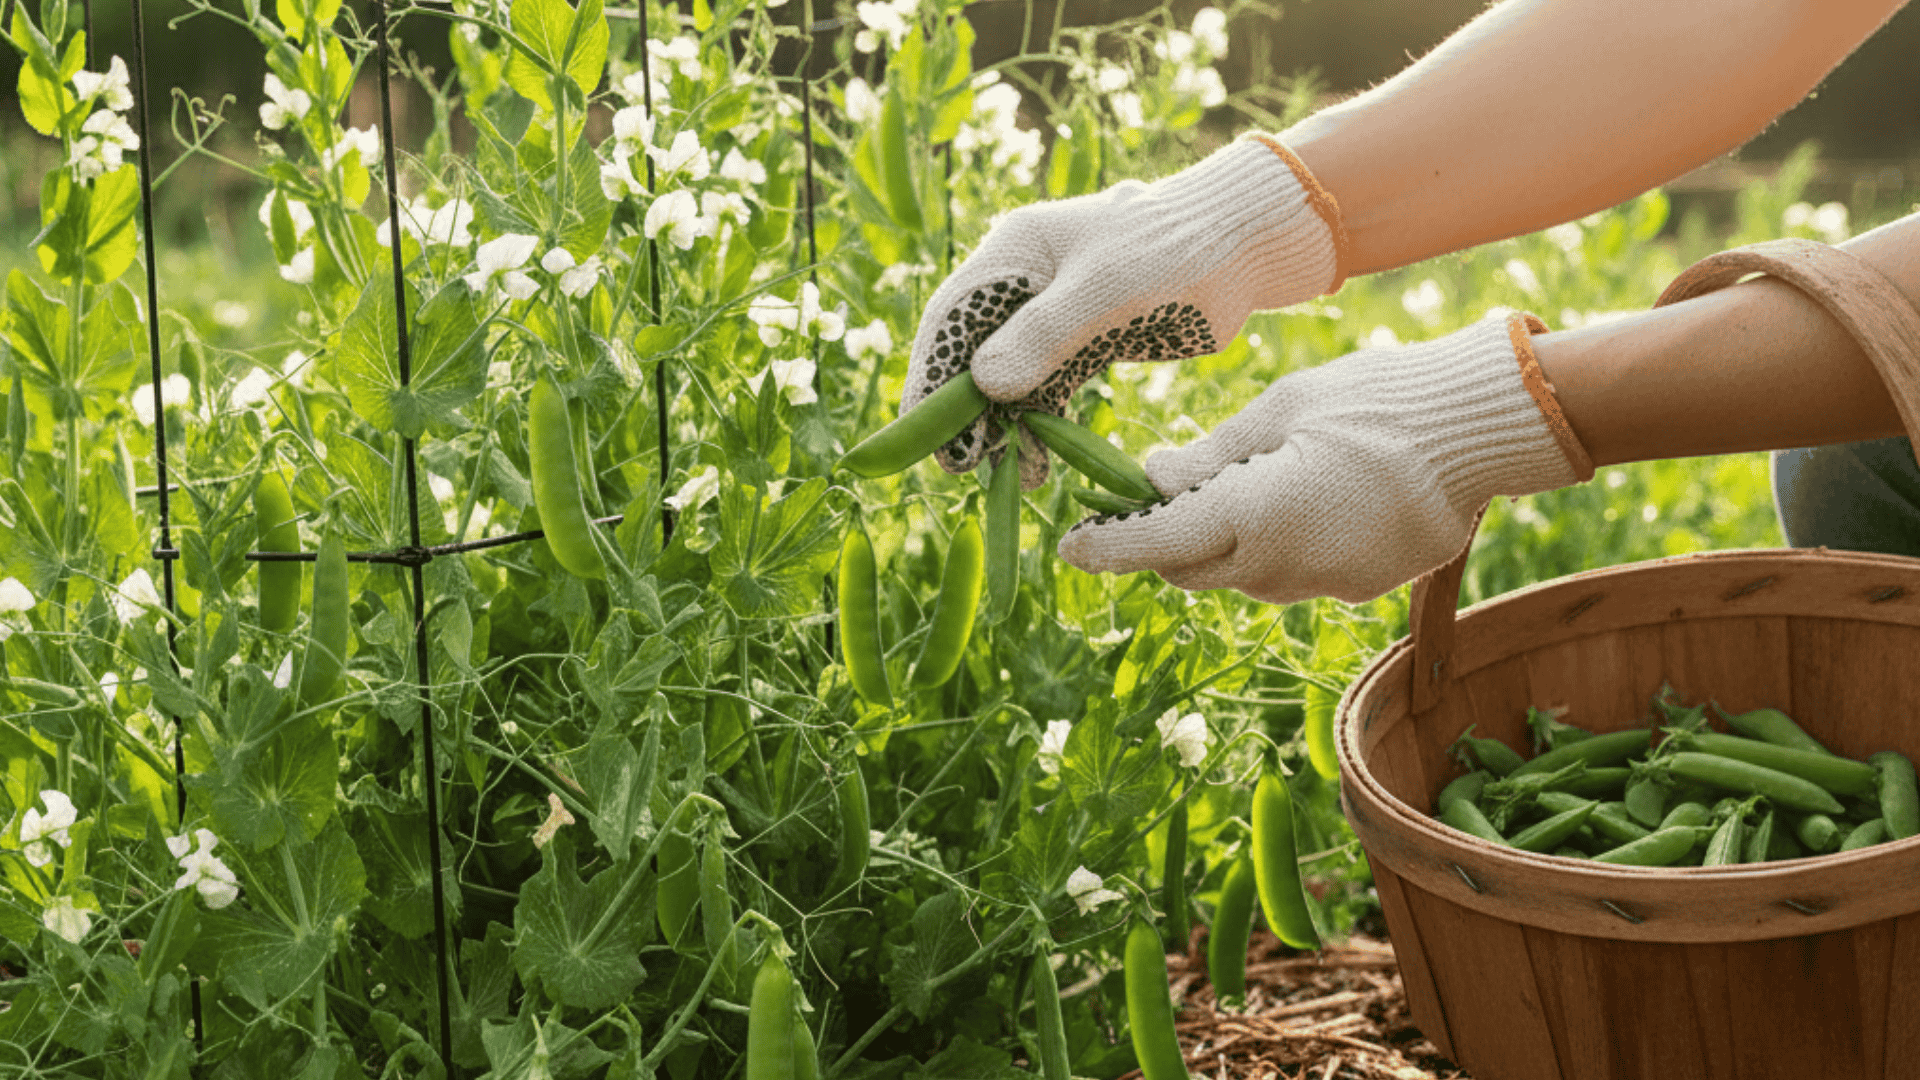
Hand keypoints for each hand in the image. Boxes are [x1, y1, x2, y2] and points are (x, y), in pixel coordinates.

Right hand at [900, 135, 1343, 485]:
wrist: (1242, 246)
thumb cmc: (1174, 249)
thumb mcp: (1107, 289)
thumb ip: (1045, 333)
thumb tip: (984, 383)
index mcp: (1017, 252)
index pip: (953, 317)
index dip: (930, 373)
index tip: (917, 426)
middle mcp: (1027, 282)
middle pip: (974, 352)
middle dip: (963, 410)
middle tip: (959, 465)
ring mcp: (1054, 313)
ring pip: (1010, 378)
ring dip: (1002, 426)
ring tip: (1000, 474)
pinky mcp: (1086, 341)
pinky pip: (1048, 388)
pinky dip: (1040, 424)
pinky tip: (1037, 463)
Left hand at [1057, 314, 1594, 603]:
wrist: (1486, 426)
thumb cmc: (1379, 398)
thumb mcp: (1280, 409)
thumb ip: (1211, 455)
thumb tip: (1151, 478)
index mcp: (1255, 516)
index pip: (1158, 543)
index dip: (1108, 546)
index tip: (1071, 543)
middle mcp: (1285, 565)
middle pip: (1193, 570)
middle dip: (1161, 543)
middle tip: (1143, 501)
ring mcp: (1328, 583)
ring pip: (1245, 576)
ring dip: (1222, 544)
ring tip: (1233, 486)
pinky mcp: (1362, 585)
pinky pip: (1296, 574)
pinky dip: (1277, 546)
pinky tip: (1298, 497)